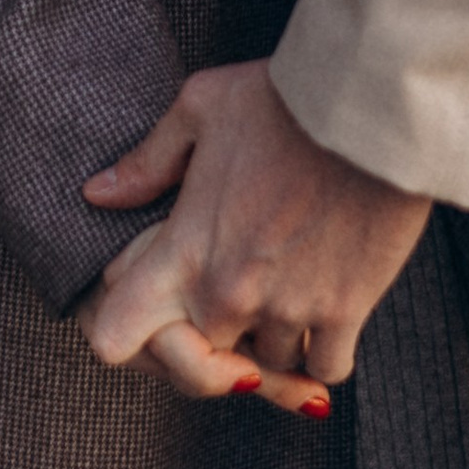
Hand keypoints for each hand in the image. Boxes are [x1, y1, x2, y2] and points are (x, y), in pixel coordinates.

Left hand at [77, 61, 431, 389]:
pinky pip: (325, 368)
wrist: (369, 108)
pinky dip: (324, 349)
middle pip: (205, 357)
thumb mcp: (201, 108)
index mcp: (184, 250)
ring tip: (292, 282)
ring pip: (269, 361)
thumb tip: (99, 194)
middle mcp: (229, 293)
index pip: (116, 337)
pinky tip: (329, 308)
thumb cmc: (282, 100)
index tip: (158, 305)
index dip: (132, 330)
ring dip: (276, 334)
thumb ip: (148, 162)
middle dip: (220, 331)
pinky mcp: (344, 312)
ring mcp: (287, 309)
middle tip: (245, 285)